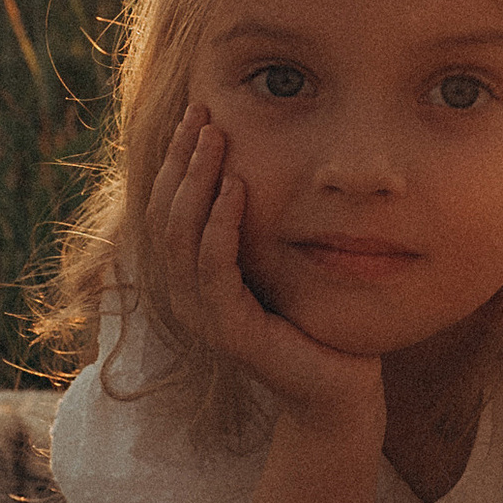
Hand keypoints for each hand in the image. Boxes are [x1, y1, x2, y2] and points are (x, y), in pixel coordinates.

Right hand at [148, 109, 384, 436]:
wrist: (338, 390)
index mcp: (194, 277)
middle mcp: (188, 295)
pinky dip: (221, 226)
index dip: (178, 159)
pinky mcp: (231, 332)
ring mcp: (205, 316)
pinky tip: (236, 189)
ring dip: (197, 182)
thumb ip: (260, 224)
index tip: (197, 111)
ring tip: (216, 139)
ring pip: (181, 237)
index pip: (168, 207)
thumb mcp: (280, 261)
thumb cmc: (313, 321)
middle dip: (182, 159)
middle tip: (201, 113)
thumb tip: (260, 159)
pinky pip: (214, 270)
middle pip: (165, 214)